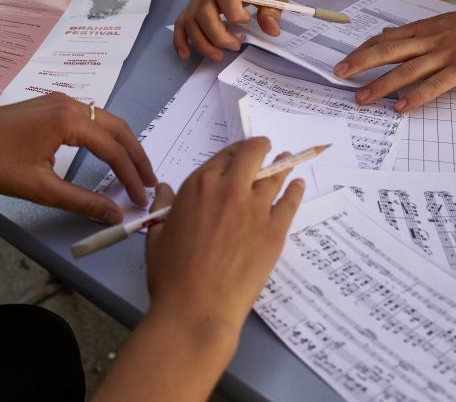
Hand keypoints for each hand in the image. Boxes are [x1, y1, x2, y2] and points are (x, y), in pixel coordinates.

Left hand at [0, 94, 156, 223]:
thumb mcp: (40, 189)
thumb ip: (81, 201)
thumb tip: (113, 215)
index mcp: (68, 120)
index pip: (113, 150)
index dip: (130, 176)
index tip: (140, 199)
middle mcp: (69, 103)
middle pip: (118, 129)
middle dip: (136, 157)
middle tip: (149, 183)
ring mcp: (60, 100)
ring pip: (106, 120)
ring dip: (123, 145)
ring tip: (133, 171)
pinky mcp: (51, 104)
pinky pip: (90, 118)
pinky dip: (106, 136)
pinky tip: (108, 154)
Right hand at [145, 139, 303, 335]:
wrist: (198, 307)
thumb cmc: (171, 274)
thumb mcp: (157, 235)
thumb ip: (163, 206)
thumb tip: (164, 190)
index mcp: (199, 186)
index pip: (223, 156)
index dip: (234, 153)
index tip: (240, 155)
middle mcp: (230, 189)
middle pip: (252, 155)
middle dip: (260, 148)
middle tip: (265, 149)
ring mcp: (256, 208)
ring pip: (275, 176)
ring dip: (282, 165)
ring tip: (287, 161)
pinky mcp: (275, 230)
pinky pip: (290, 202)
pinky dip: (295, 190)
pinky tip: (298, 186)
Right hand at [173, 0, 288, 61]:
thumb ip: (272, 11)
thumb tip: (271, 31)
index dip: (234, 13)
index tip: (247, 21)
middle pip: (203, 11)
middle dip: (218, 35)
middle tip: (236, 46)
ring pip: (190, 20)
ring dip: (202, 43)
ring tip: (219, 56)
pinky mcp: (195, 5)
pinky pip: (182, 22)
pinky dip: (181, 39)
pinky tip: (185, 54)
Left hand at [334, 2, 455, 111]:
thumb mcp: (443, 22)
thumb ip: (415, 31)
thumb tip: (387, 32)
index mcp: (425, 28)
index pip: (386, 38)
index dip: (363, 49)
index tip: (345, 60)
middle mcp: (430, 40)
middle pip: (388, 51)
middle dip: (361, 63)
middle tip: (338, 75)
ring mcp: (446, 54)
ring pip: (406, 70)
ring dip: (381, 85)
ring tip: (362, 98)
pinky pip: (435, 85)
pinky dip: (416, 96)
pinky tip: (401, 107)